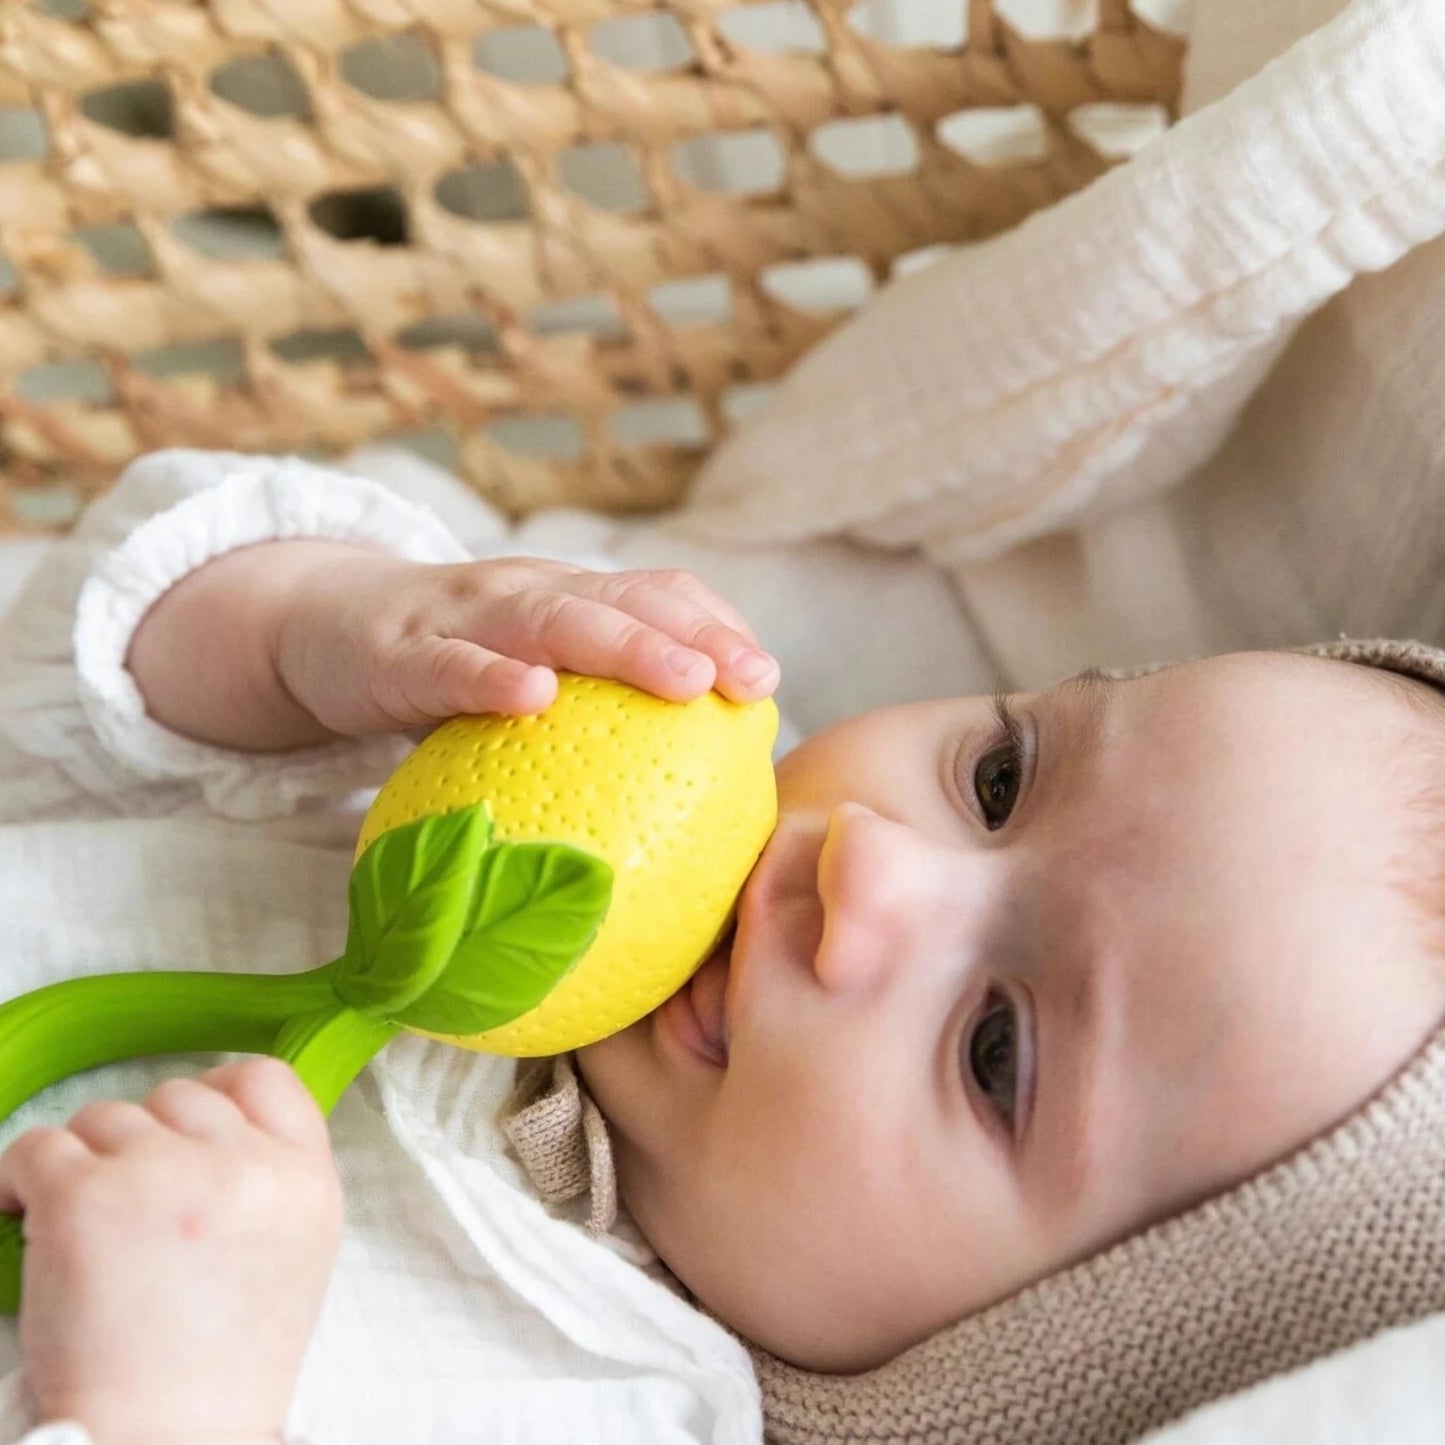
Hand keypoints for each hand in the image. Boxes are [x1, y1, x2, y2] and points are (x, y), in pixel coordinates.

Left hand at [0, 1059, 341, 1444]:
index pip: (262, 1078)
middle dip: (144, 1141)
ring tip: (78, 1227)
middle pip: (178, 1094)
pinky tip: (23, 1217)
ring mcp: (163, 1173)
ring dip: (84, 1161)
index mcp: (305, 1178)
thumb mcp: (296, 1251)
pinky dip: (19, 1178)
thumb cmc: (223, 1365)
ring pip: (105, 1116)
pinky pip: (37, 1147)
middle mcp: (242, 1164)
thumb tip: (210, 1125)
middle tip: (126, 1206)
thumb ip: (270, 1176)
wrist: (169, 1440)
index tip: (181, 1132)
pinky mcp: (85, 1197)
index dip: (216, 1093)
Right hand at [274, 550, 781, 736]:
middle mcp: (527, 593)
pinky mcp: (398, 648)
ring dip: (623, 643)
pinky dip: (490, 674)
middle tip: (754, 679)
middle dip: (695, 635)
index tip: (767, 679)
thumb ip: (588, 718)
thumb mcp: (524, 677)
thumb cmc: (448, 668)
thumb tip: (673, 804)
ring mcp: (464, 614)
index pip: (654, 594)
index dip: (714, 626)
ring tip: (684, 679)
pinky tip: (533, 696)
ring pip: (551, 618)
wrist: (321, 627)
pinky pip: (448, 662)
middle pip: (621, 601)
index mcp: (567, 598)